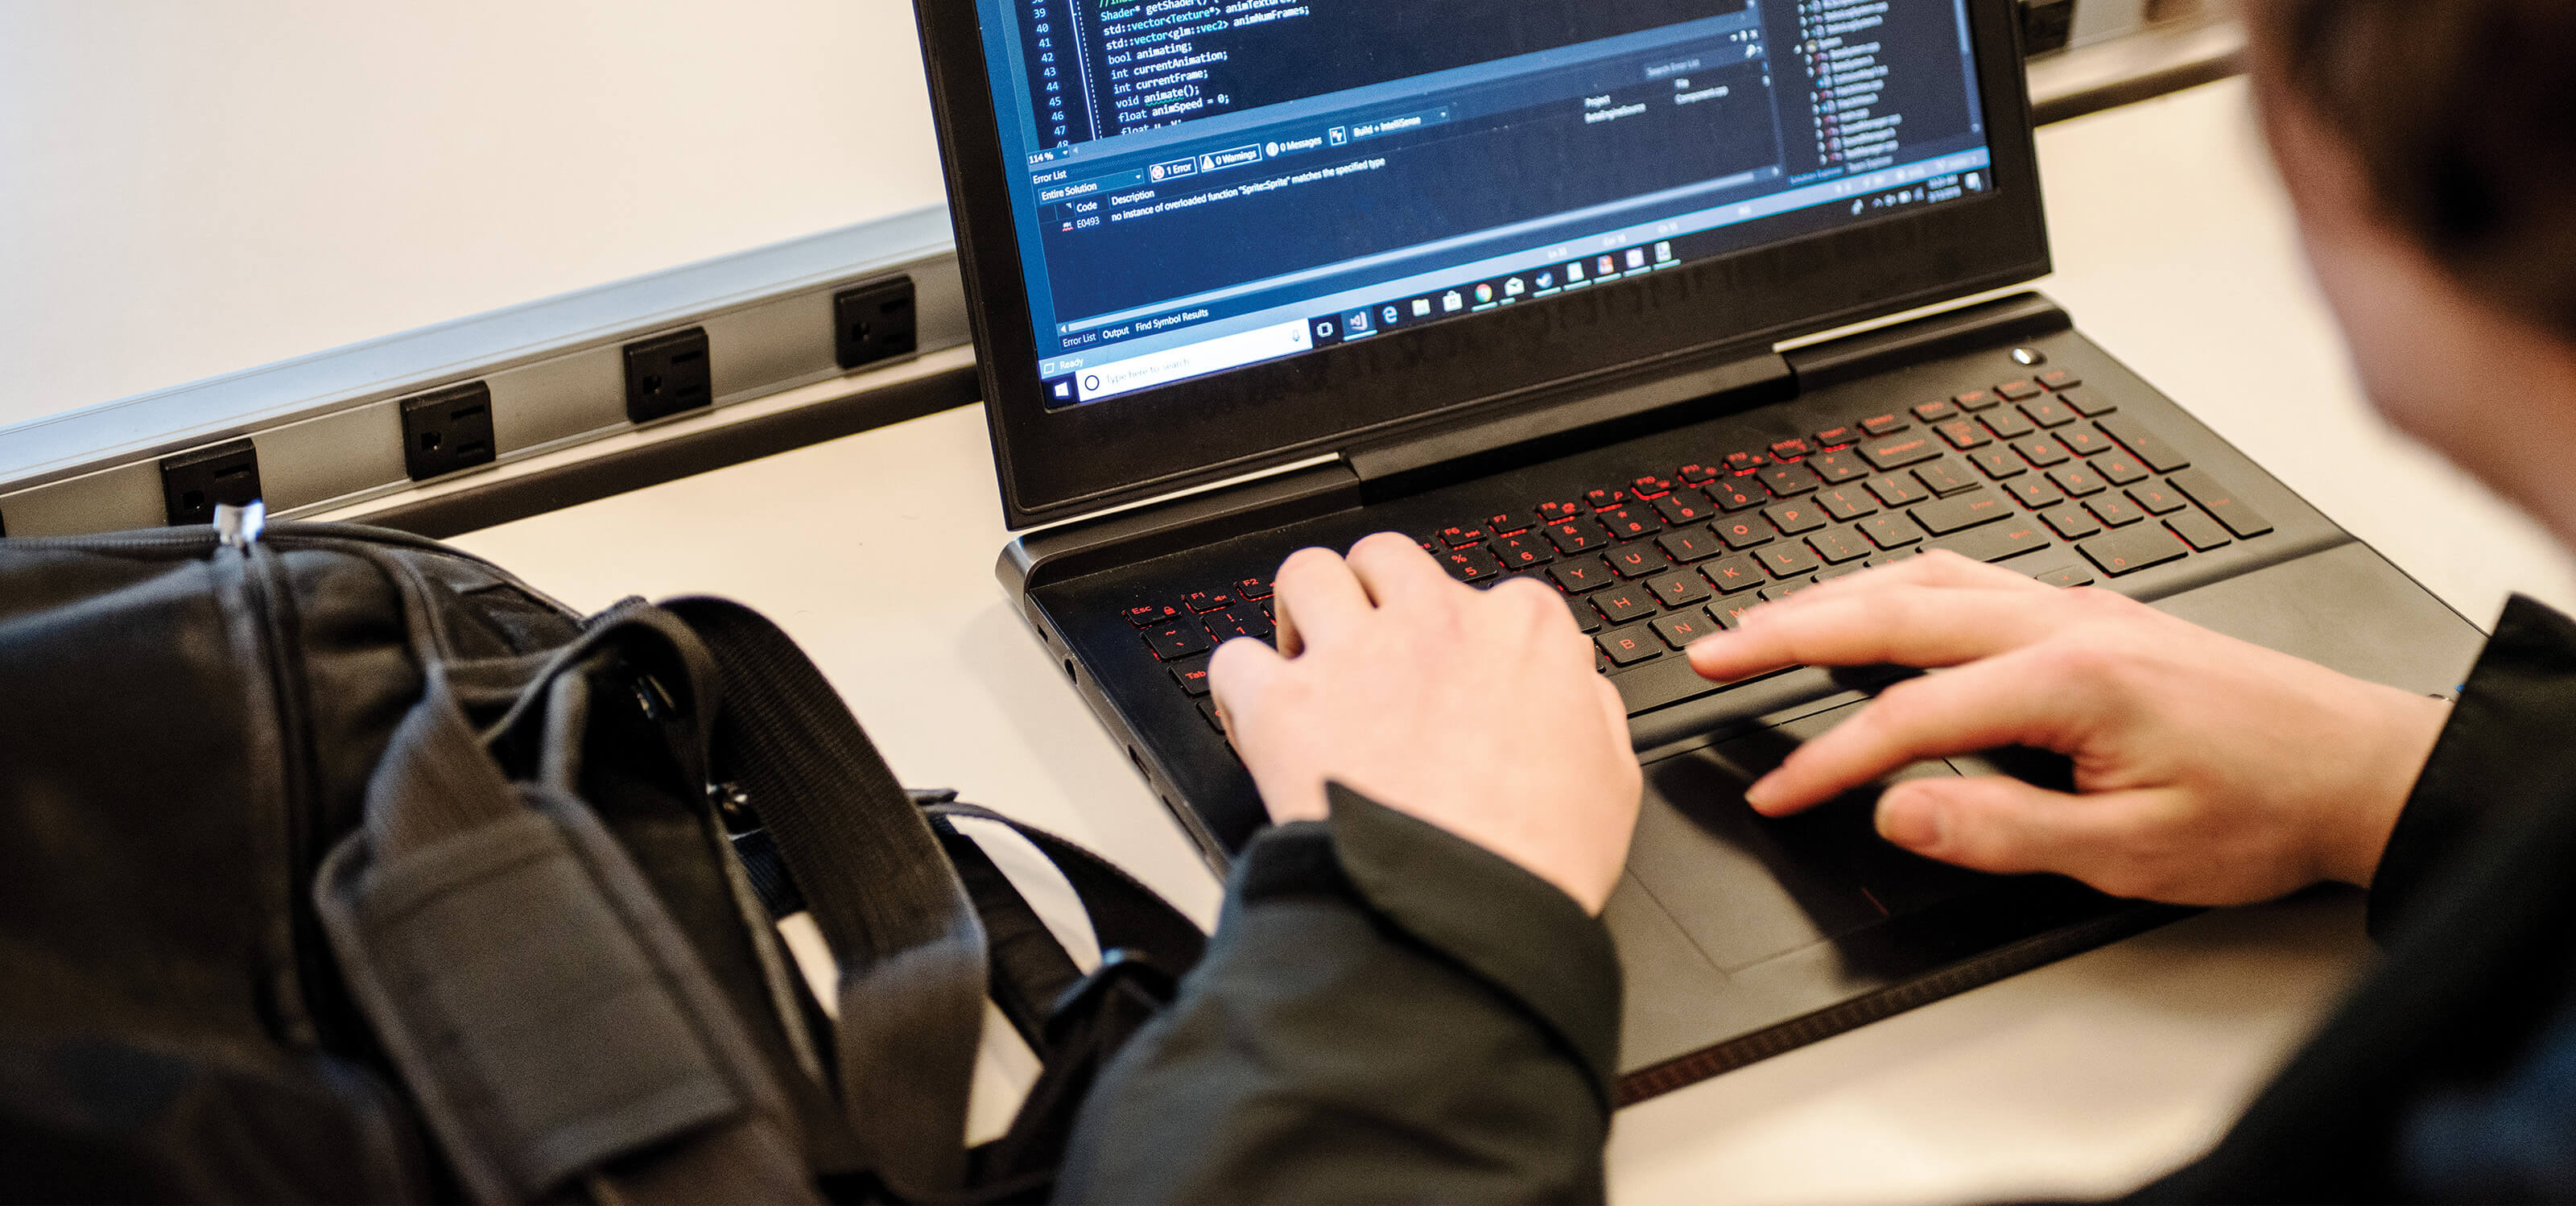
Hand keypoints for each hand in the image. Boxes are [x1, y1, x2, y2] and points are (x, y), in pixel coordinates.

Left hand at [1207, 533, 1642, 913]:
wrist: (1461, 915)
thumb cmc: (1535, 862)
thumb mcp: (1611, 779)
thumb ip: (1590, 709)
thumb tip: (1574, 681)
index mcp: (1523, 631)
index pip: (1487, 593)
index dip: (1462, 635)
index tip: (1452, 671)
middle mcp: (1434, 622)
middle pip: (1386, 559)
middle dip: (1373, 594)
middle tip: (1369, 646)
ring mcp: (1355, 656)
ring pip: (1307, 573)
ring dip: (1304, 609)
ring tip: (1307, 653)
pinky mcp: (1284, 705)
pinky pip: (1234, 658)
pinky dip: (1239, 685)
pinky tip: (1256, 713)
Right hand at [1683, 552, 2450, 904]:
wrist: (2358, 766)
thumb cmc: (2263, 807)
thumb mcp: (2128, 850)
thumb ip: (2000, 830)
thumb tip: (1894, 812)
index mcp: (2068, 677)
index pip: (1906, 716)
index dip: (1825, 759)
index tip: (1772, 790)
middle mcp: (2063, 620)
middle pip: (1890, 609)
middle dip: (1786, 629)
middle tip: (1709, 650)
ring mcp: (2074, 605)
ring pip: (1923, 577)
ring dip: (1833, 596)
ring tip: (1762, 623)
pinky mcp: (2088, 611)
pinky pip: (1964, 576)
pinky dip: (1893, 586)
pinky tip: (1870, 603)